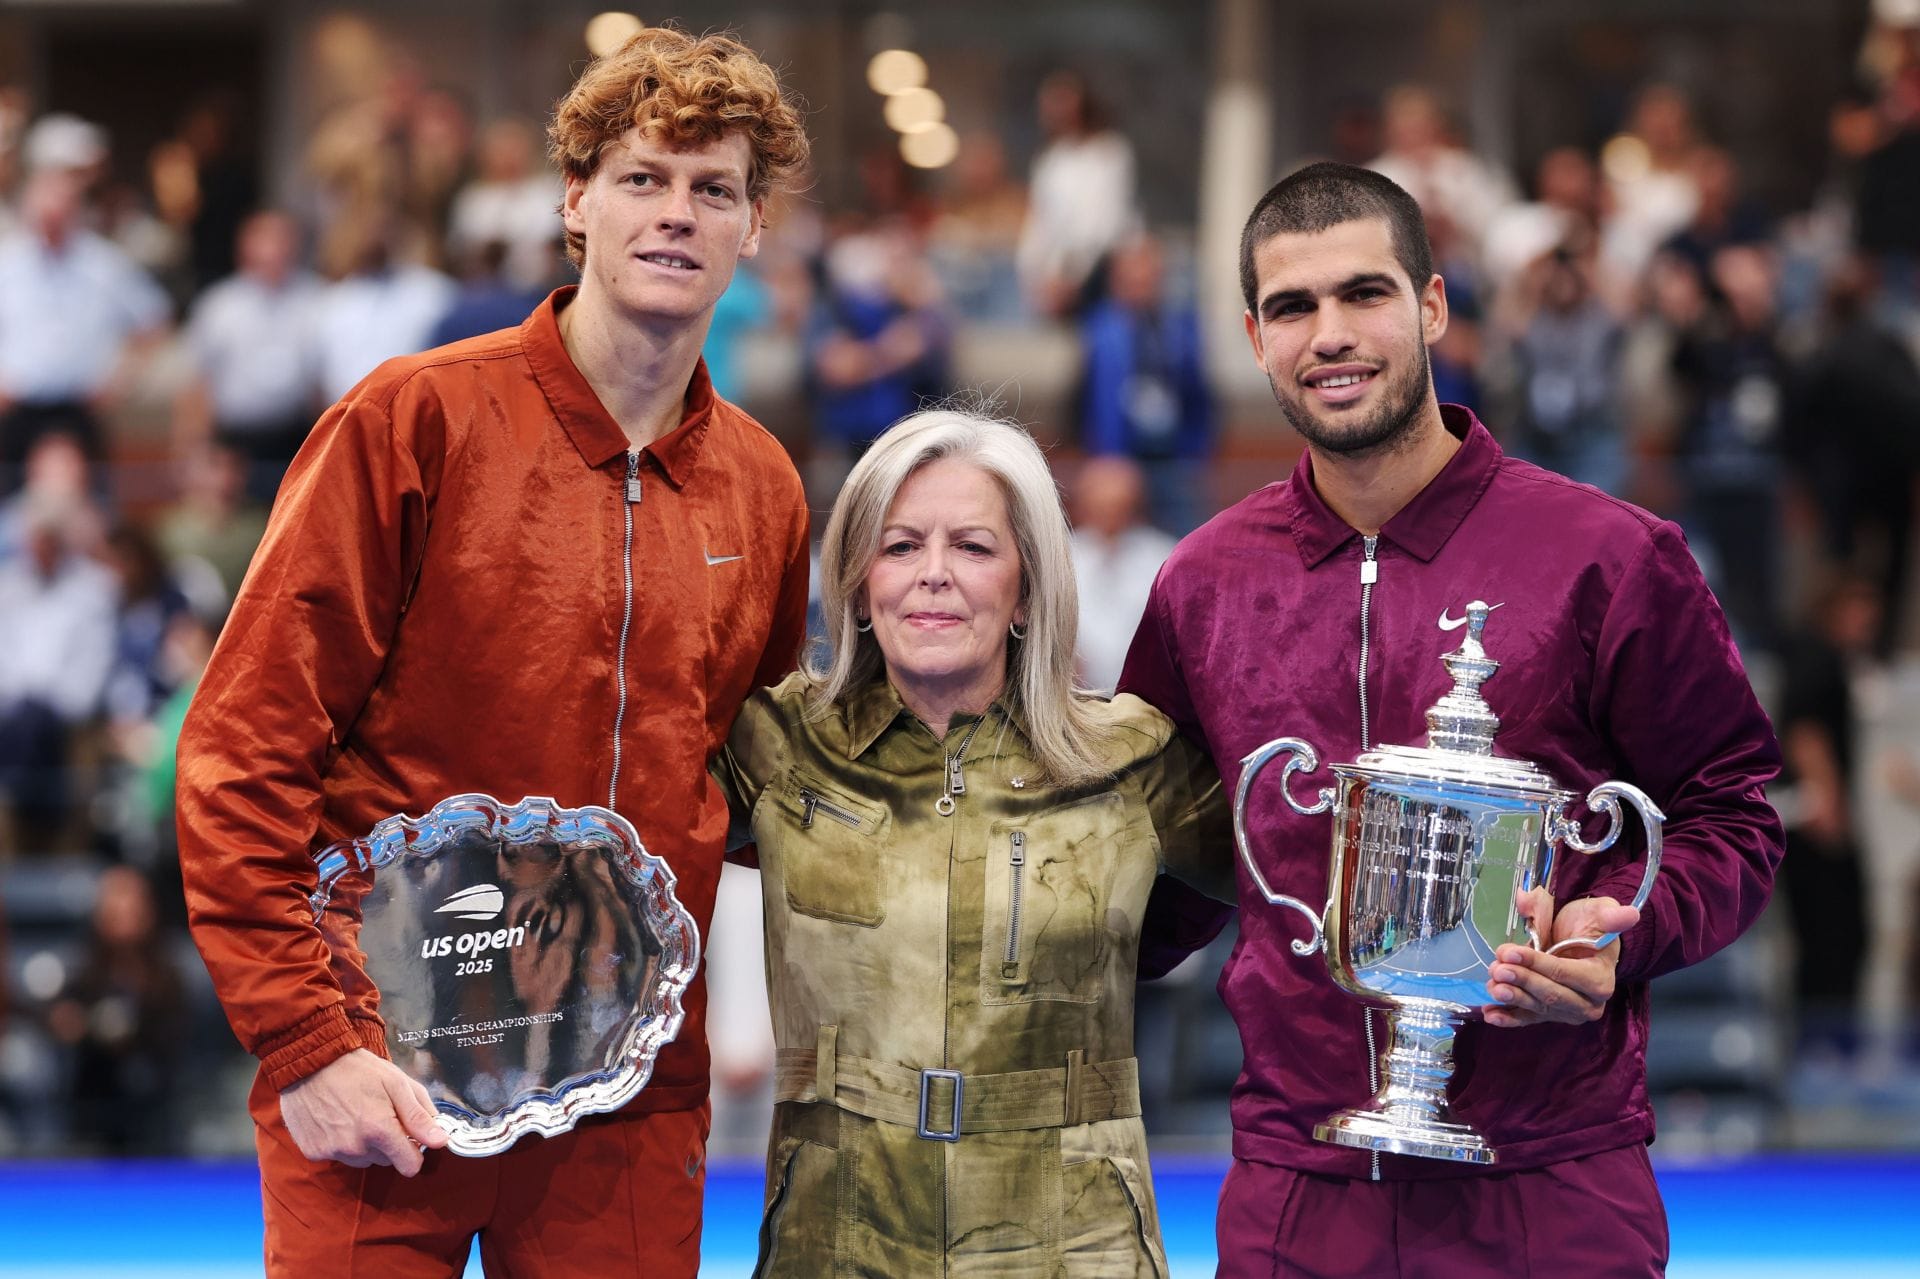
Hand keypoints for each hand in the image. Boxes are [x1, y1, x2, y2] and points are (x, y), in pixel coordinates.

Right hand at [278, 1048, 447, 1174]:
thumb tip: (440, 1141)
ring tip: (356, 1114)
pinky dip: (342, 1143)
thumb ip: (420, 1116)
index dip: (415, 1152)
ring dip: (366, 1144)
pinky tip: (337, 1119)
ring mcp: (333, 1152)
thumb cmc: (358, 1069)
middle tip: (380, 1114)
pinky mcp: (314, 1152)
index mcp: (379, 1130)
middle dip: (390, 1143)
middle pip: (387, 1161)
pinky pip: (340, 1156)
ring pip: (364, 1160)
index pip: (410, 1166)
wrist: (310, 1062)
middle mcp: (355, 1147)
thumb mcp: (397, 1084)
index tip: (411, 1138)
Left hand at [1482, 896, 1638, 1028]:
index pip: (1564, 974)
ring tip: (1492, 985)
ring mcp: (1568, 1013)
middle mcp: (1588, 1003)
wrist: (1582, 941)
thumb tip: (1629, 913)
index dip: (1537, 964)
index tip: (1511, 952)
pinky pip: (1529, 1019)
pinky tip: (1491, 1014)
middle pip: (1551, 995)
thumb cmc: (1590, 925)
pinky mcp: (1551, 1016)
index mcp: (1601, 979)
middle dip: (1522, 981)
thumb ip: (1611, 916)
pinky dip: (1509, 1018)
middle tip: (1497, 968)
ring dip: (1512, 998)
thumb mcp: (1599, 913)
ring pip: (1538, 1008)